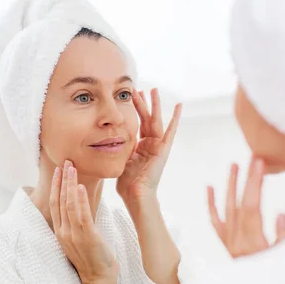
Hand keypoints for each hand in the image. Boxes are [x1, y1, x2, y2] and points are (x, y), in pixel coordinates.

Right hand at [50, 160, 117, 283]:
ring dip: (70, 184)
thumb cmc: (91, 257)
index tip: (59, 171)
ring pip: (69, 204)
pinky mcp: (87, 237)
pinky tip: (80, 187)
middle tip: (65, 162)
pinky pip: (81, 215)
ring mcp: (73, 235)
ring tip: (73, 168)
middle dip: (62, 180)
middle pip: (59, 200)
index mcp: (60, 232)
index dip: (56, 186)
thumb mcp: (78, 238)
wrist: (98, 278)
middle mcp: (63, 232)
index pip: (55, 204)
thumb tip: (78, 204)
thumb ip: (75, 222)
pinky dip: (80, 199)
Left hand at [116, 88, 181, 202]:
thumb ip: (118, 148)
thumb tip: (105, 138)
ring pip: (156, 120)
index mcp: (140, 147)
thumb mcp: (120, 160)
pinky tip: (179, 106)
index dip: (134, 110)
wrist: (136, 195)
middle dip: (142, 103)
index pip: (137, 123)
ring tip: (154, 90)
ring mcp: (157, 146)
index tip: (130, 96)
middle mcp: (150, 145)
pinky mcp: (163, 149)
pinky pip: (170, 131)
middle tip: (139, 88)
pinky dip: (175, 119)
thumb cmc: (127, 183)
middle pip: (146, 119)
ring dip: (154, 105)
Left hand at [207, 158, 284, 257]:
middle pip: (239, 204)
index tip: (259, 163)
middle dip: (246, 179)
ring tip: (233, 165)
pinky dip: (211, 204)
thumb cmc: (281, 282)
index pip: (252, 206)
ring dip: (230, 186)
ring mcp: (229, 243)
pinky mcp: (226, 246)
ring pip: (227, 209)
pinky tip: (209, 187)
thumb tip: (280, 213)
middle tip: (253, 158)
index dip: (254, 183)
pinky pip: (215, 222)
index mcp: (252, 245)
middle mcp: (237, 242)